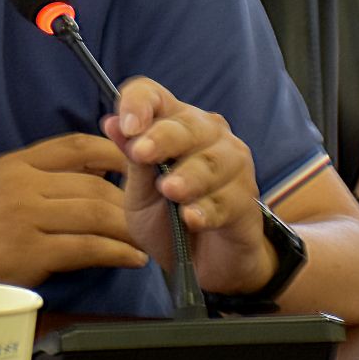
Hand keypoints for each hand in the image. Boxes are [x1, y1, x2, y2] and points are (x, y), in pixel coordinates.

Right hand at [0, 133, 147, 286]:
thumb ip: (37, 176)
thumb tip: (91, 172)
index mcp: (16, 164)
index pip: (76, 146)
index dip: (114, 151)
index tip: (137, 163)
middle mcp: (24, 185)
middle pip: (95, 183)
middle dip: (131, 196)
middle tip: (152, 210)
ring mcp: (27, 219)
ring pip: (97, 213)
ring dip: (129, 227)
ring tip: (148, 236)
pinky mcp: (31, 254)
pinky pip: (87, 248)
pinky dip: (117, 252)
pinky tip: (132, 257)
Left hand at [103, 76, 274, 295]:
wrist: (200, 263)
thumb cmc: (167, 221)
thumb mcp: (139, 195)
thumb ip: (132, 163)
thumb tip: (111, 124)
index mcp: (173, 124)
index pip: (154, 96)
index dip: (138, 104)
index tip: (126, 127)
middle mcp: (208, 135)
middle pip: (187, 124)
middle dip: (163, 138)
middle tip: (142, 154)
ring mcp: (233, 165)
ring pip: (212, 161)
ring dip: (190, 175)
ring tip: (170, 190)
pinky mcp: (247, 199)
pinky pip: (229, 199)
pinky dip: (208, 209)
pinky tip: (193, 219)